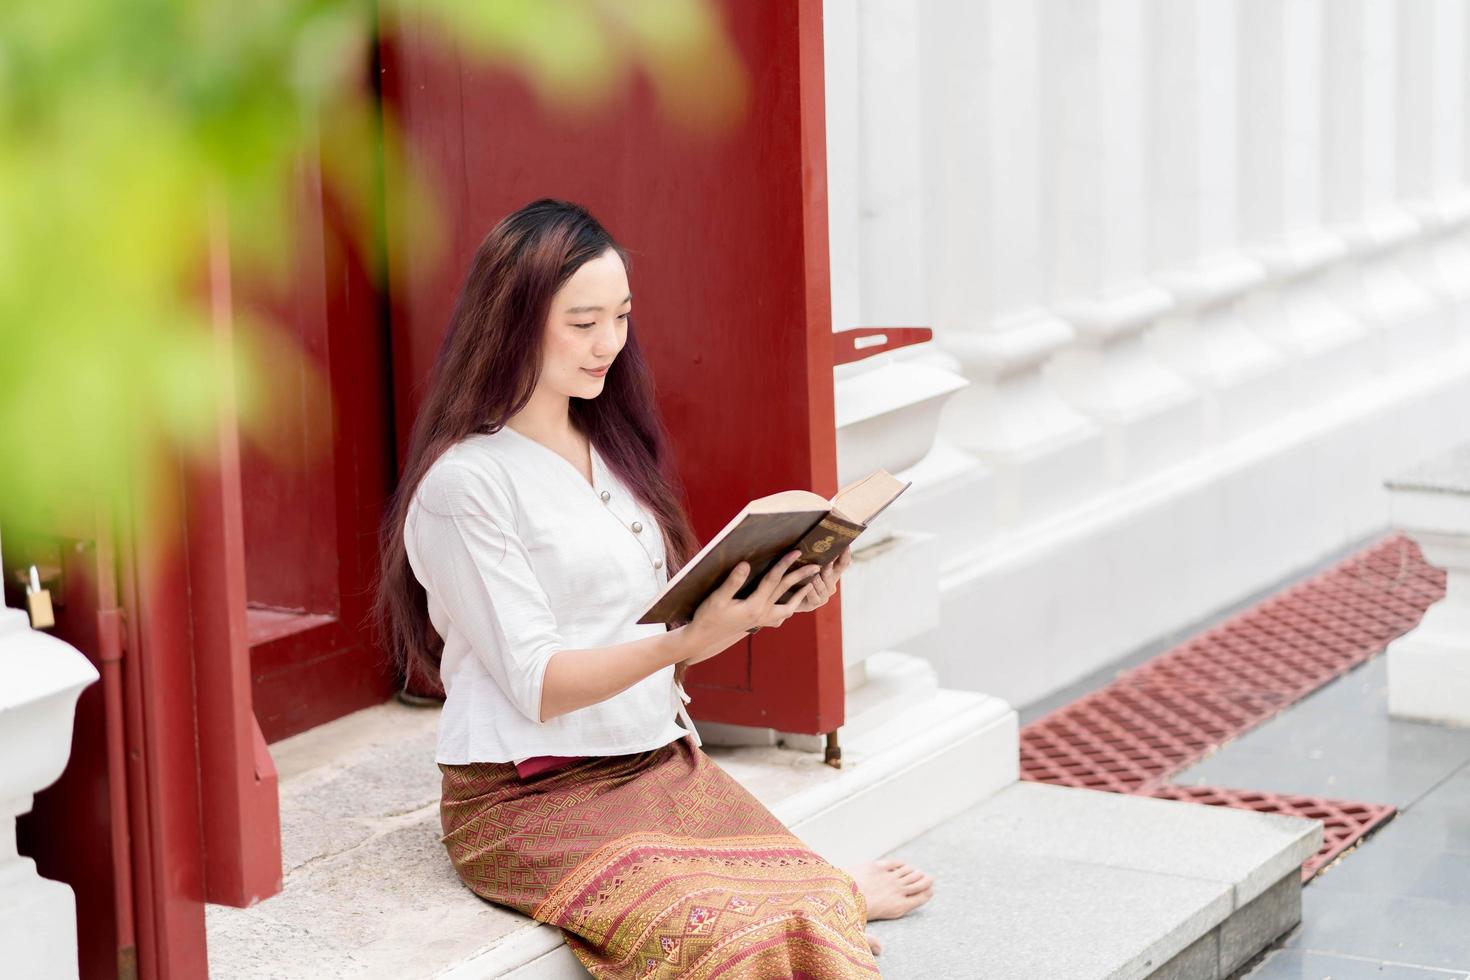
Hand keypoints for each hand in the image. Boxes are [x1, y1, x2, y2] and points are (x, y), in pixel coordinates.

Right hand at [686, 549, 821, 651]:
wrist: (703, 638)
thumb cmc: (708, 616)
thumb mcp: (718, 598)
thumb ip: (732, 582)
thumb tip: (745, 564)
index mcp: (754, 605)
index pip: (773, 580)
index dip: (784, 564)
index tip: (796, 552)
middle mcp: (762, 614)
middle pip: (785, 591)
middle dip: (801, 576)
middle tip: (817, 565)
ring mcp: (762, 620)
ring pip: (788, 608)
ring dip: (800, 596)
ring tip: (810, 586)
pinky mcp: (758, 623)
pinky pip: (779, 617)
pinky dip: (788, 610)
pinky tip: (790, 606)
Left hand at [791, 545, 851, 613]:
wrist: (787, 597)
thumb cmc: (797, 576)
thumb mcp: (806, 564)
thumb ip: (813, 555)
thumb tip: (813, 539)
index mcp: (831, 573)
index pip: (843, 563)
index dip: (846, 555)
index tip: (846, 545)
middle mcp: (830, 584)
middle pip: (833, 574)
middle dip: (830, 567)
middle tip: (827, 561)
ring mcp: (823, 595)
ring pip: (824, 586)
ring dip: (819, 580)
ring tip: (815, 575)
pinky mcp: (814, 604)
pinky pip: (814, 597)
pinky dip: (811, 591)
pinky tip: (808, 586)